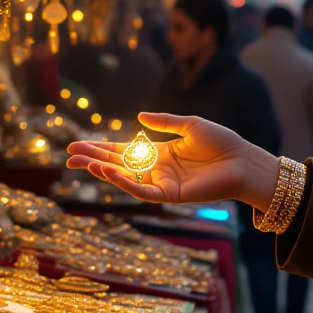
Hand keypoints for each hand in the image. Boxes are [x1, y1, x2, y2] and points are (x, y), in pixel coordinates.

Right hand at [66, 112, 275, 206]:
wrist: (244, 160)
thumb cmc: (222, 142)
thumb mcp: (189, 125)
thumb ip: (164, 121)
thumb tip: (138, 116)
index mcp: (159, 154)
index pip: (123, 151)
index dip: (101, 147)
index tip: (79, 143)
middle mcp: (156, 170)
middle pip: (118, 165)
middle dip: (93, 160)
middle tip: (69, 155)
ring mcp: (161, 183)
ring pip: (125, 179)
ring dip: (103, 171)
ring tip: (83, 162)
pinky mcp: (170, 195)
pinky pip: (141, 191)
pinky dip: (123, 183)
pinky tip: (108, 172)